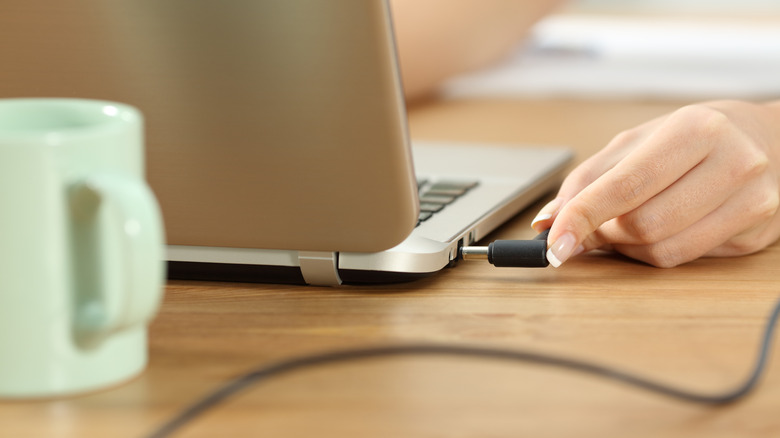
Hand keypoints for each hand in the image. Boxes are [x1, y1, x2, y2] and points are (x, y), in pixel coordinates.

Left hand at [531, 100, 779, 266]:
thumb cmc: (692, 138)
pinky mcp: (756, 234)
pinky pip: (685, 259)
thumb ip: (587, 179)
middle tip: (591, 226)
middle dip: (605, 232)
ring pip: (663, 251)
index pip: (626, 185)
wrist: (767, 139)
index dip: (582, 217)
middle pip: (643, 225)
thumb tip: (546, 220)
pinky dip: (655, 253)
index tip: (553, 241)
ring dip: (628, 247)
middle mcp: (732, 163)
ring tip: (625, 225)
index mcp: (695, 130)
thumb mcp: (636, 142)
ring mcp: (752, 202)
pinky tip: (658, 230)